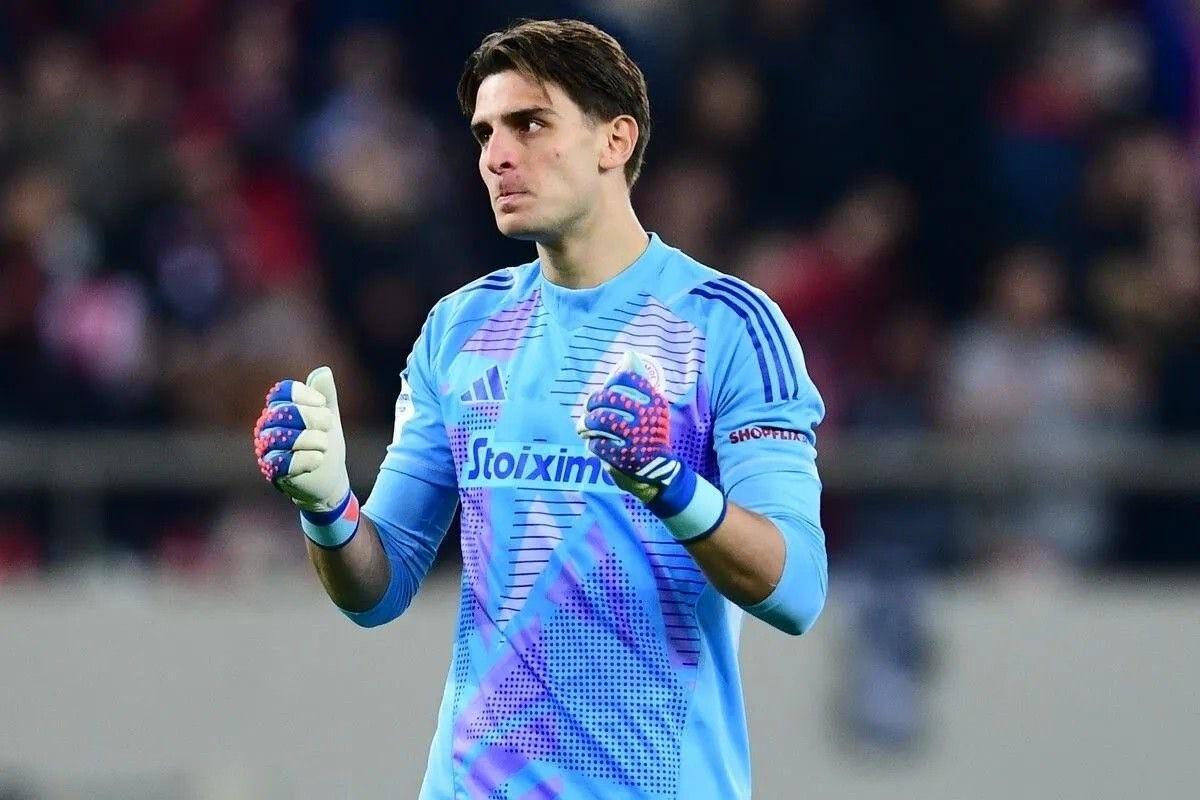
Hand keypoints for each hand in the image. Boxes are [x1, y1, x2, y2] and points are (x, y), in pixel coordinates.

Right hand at [253, 366, 349, 513]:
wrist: (329, 477)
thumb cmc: (324, 442)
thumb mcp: (329, 416)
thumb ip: (327, 395)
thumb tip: (323, 370)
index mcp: (279, 410)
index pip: (283, 392)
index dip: (304, 395)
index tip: (323, 404)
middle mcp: (267, 428)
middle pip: (284, 412)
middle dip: (312, 417)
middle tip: (328, 425)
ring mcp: (267, 450)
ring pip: (282, 437)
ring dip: (311, 439)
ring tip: (324, 445)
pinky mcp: (273, 472)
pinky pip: (283, 462)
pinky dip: (306, 459)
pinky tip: (319, 458)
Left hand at [577, 351, 681, 502]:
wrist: (662, 470)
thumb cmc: (651, 433)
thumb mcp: (653, 408)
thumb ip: (640, 384)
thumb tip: (628, 355)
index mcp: (654, 401)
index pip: (624, 379)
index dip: (609, 383)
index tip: (605, 391)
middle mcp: (646, 417)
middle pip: (607, 398)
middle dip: (592, 402)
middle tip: (589, 408)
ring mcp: (636, 437)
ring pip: (599, 420)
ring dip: (587, 423)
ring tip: (584, 426)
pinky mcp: (625, 456)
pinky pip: (597, 443)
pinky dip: (592, 443)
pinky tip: (594, 443)